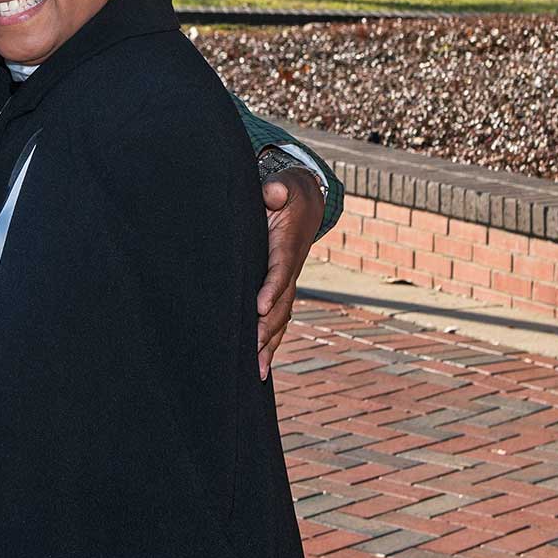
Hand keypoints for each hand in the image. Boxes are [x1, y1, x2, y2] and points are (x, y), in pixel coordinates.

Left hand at [256, 167, 322, 379]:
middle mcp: (291, 270)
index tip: (259, 307)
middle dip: (267, 327)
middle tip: (251, 348)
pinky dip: (271, 343)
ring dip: (269, 344)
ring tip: (257, 370)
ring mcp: (289, 284)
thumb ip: (277, 190)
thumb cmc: (286, 195)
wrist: (305, 204)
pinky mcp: (282, 292)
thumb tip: (274, 192)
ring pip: (281, 319)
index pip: (280, 270)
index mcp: (287, 247)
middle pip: (282, 304)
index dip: (271, 289)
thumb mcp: (284, 187)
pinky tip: (260, 368)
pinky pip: (278, 321)